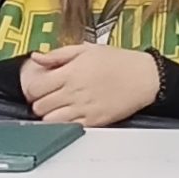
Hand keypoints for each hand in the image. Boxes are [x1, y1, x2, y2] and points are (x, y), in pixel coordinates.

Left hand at [23, 43, 158, 125]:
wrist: (145, 77)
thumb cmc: (119, 62)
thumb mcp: (87, 49)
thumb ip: (58, 54)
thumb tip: (36, 57)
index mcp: (69, 73)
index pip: (34, 87)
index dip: (33, 88)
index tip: (39, 87)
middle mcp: (73, 92)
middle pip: (39, 106)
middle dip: (40, 102)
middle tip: (50, 97)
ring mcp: (83, 108)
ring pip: (49, 120)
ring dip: (50, 115)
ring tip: (59, 108)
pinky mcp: (94, 121)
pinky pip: (68, 128)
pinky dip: (64, 123)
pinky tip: (71, 115)